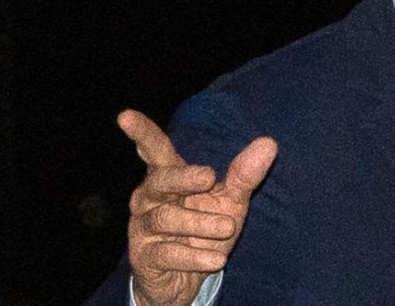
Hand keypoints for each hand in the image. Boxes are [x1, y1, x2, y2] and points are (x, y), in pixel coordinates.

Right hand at [118, 109, 277, 305]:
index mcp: (169, 176)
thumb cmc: (206, 228)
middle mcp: (149, 197)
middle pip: (161, 180)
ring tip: (229, 227)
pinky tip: (217, 259)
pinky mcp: (144, 256)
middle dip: (183, 177)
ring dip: (201, 223)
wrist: (189, 278)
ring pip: (166, 217)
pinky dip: (196, 255)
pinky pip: (168, 253)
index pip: (155, 150)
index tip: (125, 116)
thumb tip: (269, 142)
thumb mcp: (230, 201)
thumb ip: (244, 174)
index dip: (141, 132)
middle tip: (209, 176)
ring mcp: (143, 226)